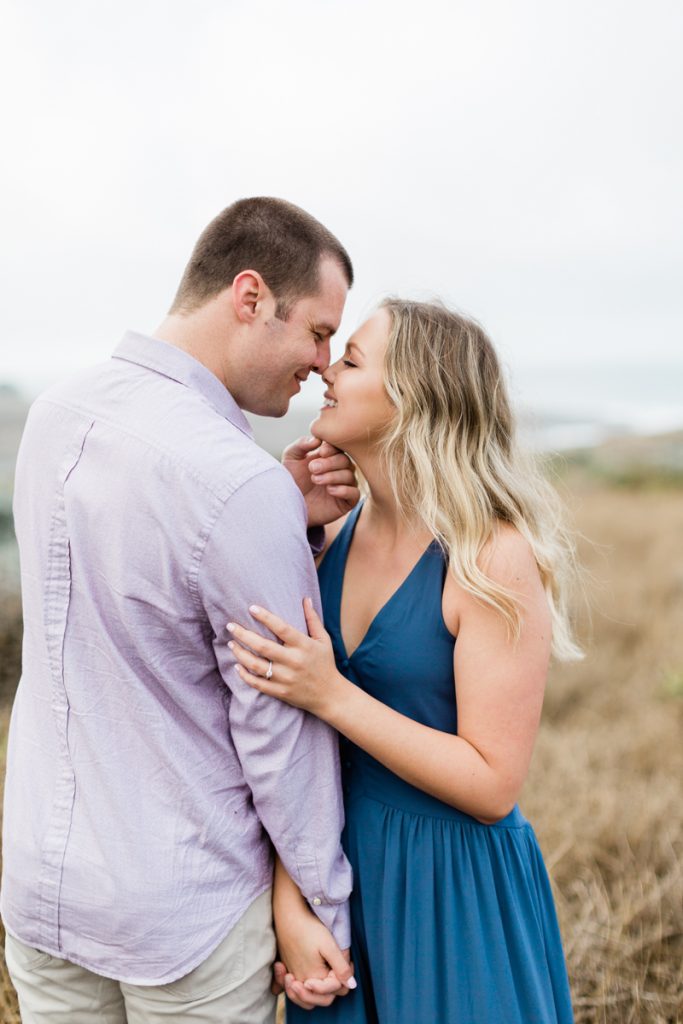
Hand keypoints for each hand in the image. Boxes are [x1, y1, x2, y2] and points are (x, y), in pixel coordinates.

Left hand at [227, 599, 346, 718]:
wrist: (330, 695)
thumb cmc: (325, 664)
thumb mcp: (323, 640)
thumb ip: (312, 619)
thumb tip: (305, 598)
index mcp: (304, 646)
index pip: (282, 628)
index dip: (265, 617)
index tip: (251, 608)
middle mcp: (294, 661)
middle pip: (263, 646)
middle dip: (243, 635)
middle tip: (230, 626)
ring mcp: (286, 678)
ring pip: (256, 665)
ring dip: (240, 653)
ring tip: (231, 644)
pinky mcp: (280, 692)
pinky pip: (257, 684)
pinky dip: (244, 675)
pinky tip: (237, 666)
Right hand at [272, 907, 354, 1009]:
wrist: (287, 916)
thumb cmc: (309, 929)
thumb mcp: (329, 946)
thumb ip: (341, 968)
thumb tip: (352, 986)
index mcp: (314, 978)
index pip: (334, 991)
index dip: (344, 978)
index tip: (347, 961)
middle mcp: (302, 981)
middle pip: (321, 999)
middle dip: (330, 989)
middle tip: (335, 967)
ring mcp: (292, 976)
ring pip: (306, 998)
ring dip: (314, 992)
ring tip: (322, 975)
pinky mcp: (287, 969)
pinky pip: (292, 989)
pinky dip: (295, 989)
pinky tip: (299, 977)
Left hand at [282, 435, 359, 527]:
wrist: (288, 506)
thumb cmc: (290, 481)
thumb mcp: (291, 459)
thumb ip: (301, 445)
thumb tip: (317, 439)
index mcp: (328, 457)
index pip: (339, 447)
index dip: (332, 448)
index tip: (321, 452)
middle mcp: (338, 470)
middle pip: (345, 461)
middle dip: (330, 463)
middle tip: (312, 468)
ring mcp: (343, 486)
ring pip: (350, 476)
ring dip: (333, 476)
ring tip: (316, 480)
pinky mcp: (346, 502)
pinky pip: (354, 493)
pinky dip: (344, 490)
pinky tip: (330, 490)